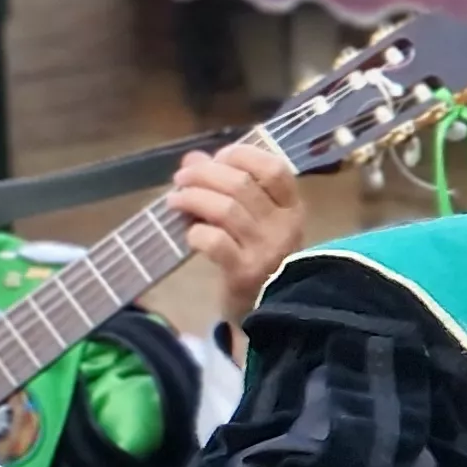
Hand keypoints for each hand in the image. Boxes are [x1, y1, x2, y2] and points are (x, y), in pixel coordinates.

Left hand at [169, 141, 301, 312]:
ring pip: (225, 209)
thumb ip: (228, 186)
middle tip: (181, 178)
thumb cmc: (261, 259)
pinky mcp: (244, 273)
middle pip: (241, 184)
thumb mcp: (254, 221)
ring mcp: (266, 249)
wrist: (272, 311)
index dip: (241, 155)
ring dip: (192, 198)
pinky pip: (215, 242)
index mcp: (291, 207)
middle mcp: (283, 225)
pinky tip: (189, 234)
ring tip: (174, 201)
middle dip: (204, 174)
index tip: (216, 157)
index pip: (274, 168)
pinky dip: (196, 232)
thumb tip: (193, 158)